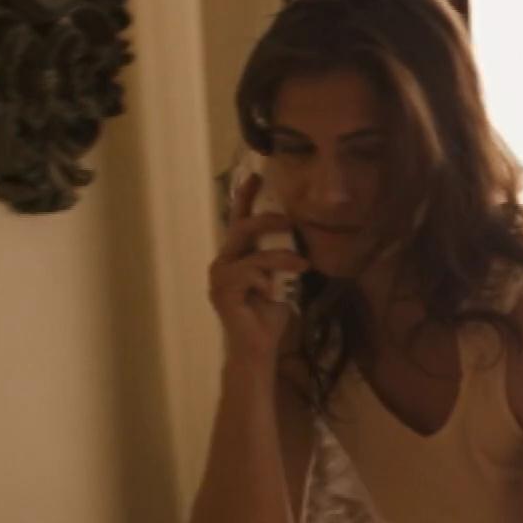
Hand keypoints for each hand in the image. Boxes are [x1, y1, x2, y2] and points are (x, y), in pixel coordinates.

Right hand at [209, 175, 307, 367]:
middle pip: (241, 227)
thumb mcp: (283, 278)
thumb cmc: (270, 312)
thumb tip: (302, 233)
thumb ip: (284, 256)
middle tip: (291, 221)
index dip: (246, 196)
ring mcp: (220, 275)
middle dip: (268, 218)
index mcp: (238, 255)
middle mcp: (225, 261)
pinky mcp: (222, 291)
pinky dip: (267, 280)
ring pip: (251, 252)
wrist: (259, 347)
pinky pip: (249, 273)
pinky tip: (273, 293)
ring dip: (280, 257)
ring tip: (302, 266)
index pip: (240, 220)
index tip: (257, 175)